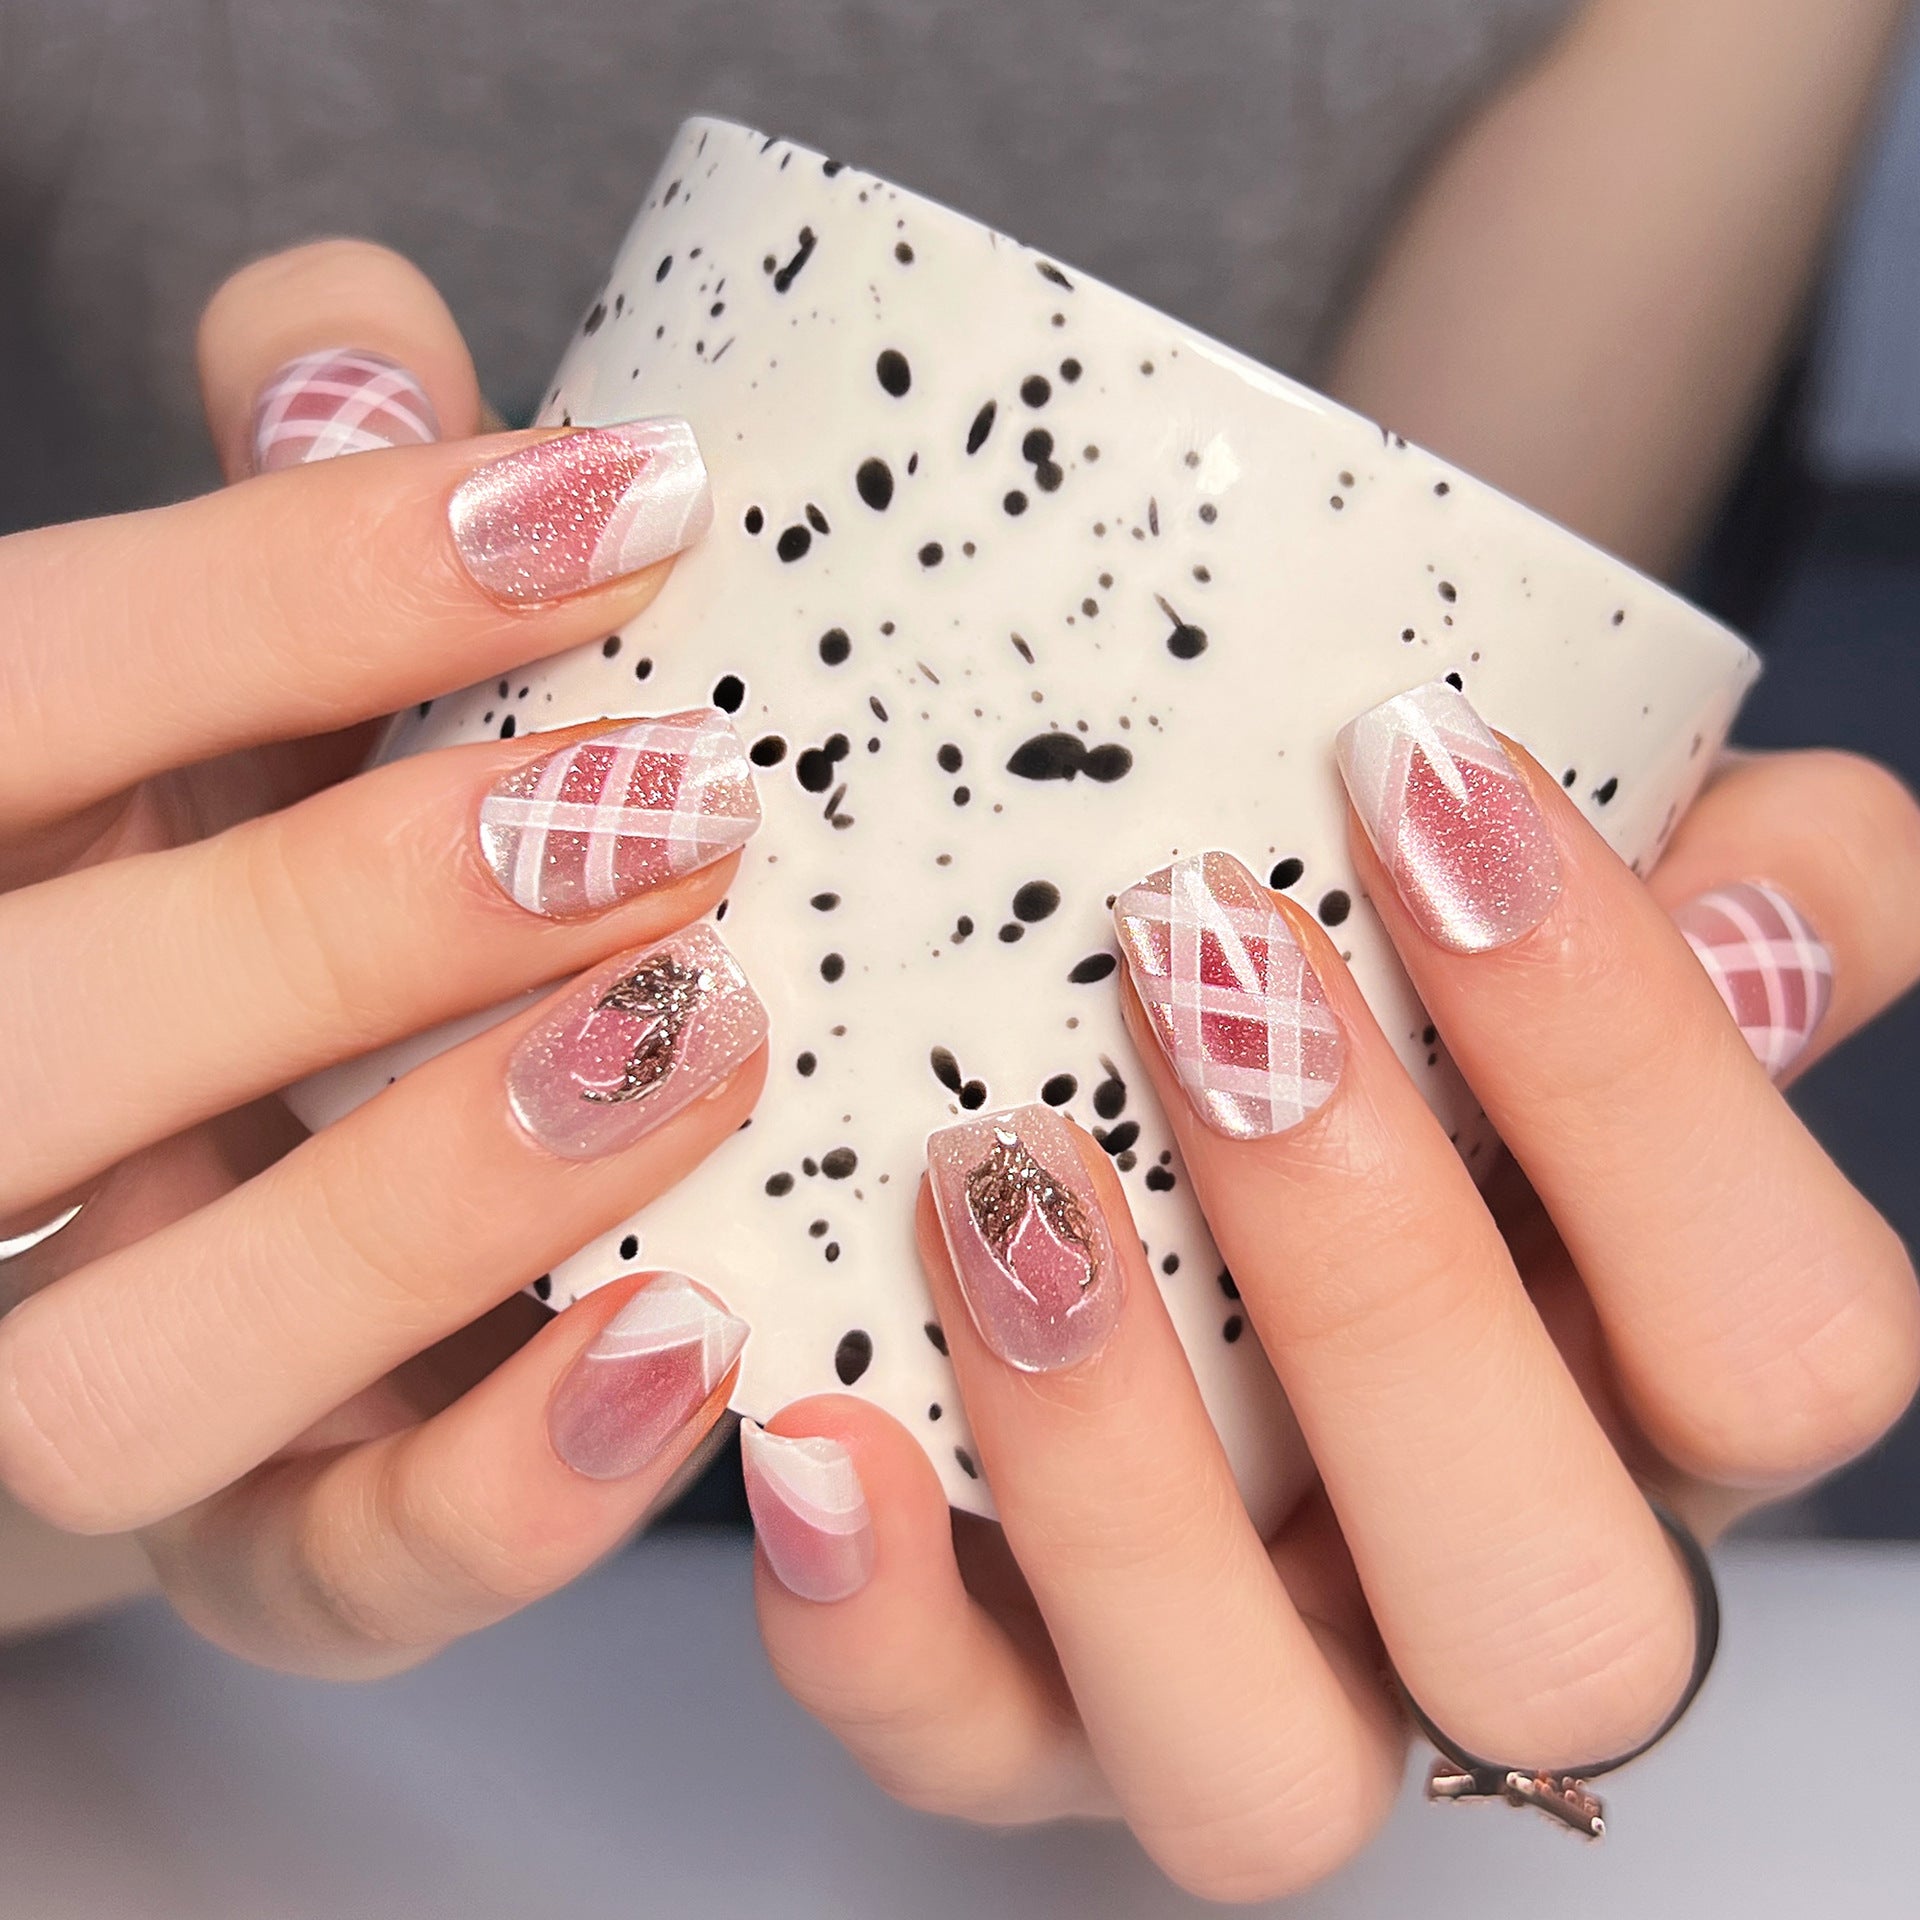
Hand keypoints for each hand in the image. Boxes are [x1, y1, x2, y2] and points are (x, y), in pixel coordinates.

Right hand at [0, 242, 768, 1675]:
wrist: (285, 1196)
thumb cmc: (294, 892)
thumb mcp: (277, 695)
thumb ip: (286, 510)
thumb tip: (348, 344)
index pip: (8, 697)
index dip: (289, 585)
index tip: (620, 506)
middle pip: (35, 1046)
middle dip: (361, 909)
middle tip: (683, 800)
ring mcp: (90, 1378)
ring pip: (127, 1378)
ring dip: (429, 1203)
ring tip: (706, 1033)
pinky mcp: (265, 1558)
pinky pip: (339, 1582)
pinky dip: (525, 1483)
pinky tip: (710, 1337)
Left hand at [744, 685, 1919, 1900]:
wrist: (1190, 1156)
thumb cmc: (1423, 1047)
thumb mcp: (1598, 939)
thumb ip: (1756, 902)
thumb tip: (1758, 920)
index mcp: (1665, 1414)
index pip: (1785, 1344)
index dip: (1634, 1069)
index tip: (1422, 779)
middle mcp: (1483, 1591)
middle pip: (1549, 1612)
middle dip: (1378, 1275)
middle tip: (1202, 963)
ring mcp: (1256, 1682)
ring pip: (1262, 1767)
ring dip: (1124, 1476)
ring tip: (993, 1186)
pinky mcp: (1028, 1715)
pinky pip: (966, 1753)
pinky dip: (879, 1624)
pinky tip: (816, 1432)